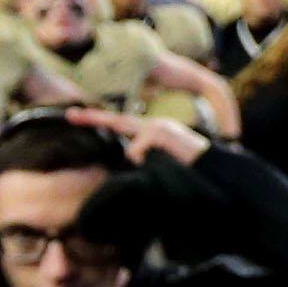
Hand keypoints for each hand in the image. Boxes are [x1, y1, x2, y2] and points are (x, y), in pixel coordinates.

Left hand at [68, 106, 209, 166]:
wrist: (217, 172)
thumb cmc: (191, 172)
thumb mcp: (163, 162)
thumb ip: (144, 157)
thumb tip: (128, 157)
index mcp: (154, 130)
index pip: (122, 124)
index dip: (96, 119)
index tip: (72, 114)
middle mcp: (154, 124)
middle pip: (117, 123)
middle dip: (91, 118)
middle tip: (70, 115)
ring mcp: (156, 126)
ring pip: (132, 152)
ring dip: (143, 165)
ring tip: (167, 167)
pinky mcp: (158, 132)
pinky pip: (139, 155)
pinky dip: (149, 165)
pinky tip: (168, 164)